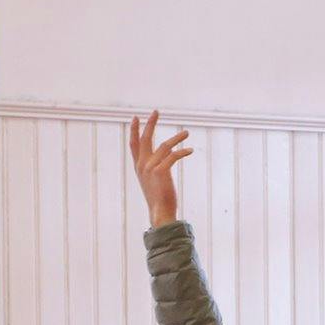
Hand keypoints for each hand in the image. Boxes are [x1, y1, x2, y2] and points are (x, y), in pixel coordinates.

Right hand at [130, 110, 193, 229]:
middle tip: (156, 111)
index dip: (134, 131)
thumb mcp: (153, 182)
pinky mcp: (161, 171)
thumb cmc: (159, 199)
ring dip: (177, 138)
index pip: (134, 145)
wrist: (160, 212)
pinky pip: (173, 156)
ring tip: (187, 132)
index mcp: (139, 167)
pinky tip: (190, 150)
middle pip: (145, 139)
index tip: (136, 118)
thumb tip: (163, 162)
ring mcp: (150, 168)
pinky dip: (183, 152)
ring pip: (165, 146)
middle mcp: (142, 166)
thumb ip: (153, 170)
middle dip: (150, 124)